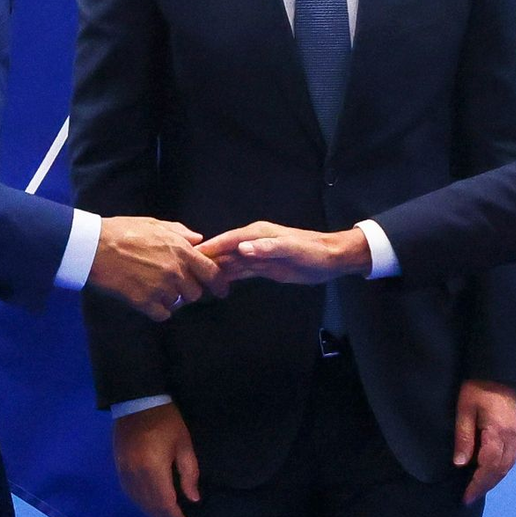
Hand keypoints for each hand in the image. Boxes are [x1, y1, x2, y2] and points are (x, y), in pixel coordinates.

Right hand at [89, 217, 228, 320]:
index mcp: (181, 251)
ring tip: (155, 289)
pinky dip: (158, 310)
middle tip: (175, 286)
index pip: (211, 272)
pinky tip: (148, 301)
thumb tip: (198, 239)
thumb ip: (180, 232)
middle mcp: (175, 271)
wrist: (95, 247)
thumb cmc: (123, 231)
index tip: (222, 290)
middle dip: (188, 291)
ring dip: (171, 299)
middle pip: (195, 292)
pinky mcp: (144, 302)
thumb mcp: (155, 224)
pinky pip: (162, 314)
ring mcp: (160, 288)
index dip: (219, 283)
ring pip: (178, 304)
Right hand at [112, 403, 198, 516]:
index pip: (165, 502)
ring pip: (139, 502)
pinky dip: (142, 504)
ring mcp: (124, 472)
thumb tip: (193, 499)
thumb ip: (189, 473)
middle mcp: (135, 476)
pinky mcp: (119, 468)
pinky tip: (150, 508)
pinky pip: (130, 493)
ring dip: (153, 515)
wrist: (136, 401)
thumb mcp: (184, 444)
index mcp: (153, 469)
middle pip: (151, 506)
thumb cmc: (166, 421)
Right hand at [198, 222, 371, 283]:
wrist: (331, 259)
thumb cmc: (313, 252)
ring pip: (230, 262)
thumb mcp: (292, 250)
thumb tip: (242, 249)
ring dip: (214, 270)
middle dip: (206, 260)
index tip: (189, 255)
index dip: (208, 247)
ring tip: (194, 281)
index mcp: (257, 234)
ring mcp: (257, 255)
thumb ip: (268, 248)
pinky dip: (227, 276)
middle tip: (184, 273)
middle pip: (225, 251)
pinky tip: (215, 282)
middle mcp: (253, 243)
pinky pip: (240, 271)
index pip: (227, 240)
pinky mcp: (263, 267)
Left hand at [453, 379, 515, 505]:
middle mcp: (512, 437)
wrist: (501, 367)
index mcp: (498, 432)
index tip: (466, 496)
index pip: (489, 466)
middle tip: (470, 497)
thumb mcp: (465, 409)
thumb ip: (464, 437)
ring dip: (494, 478)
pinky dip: (501, 468)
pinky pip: (511, 456)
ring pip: (509, 464)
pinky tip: (490, 470)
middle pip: (501, 469)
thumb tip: (460, 464)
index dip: (477, 483)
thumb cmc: (478, 385)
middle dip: (485, 485)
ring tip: (478, 487)